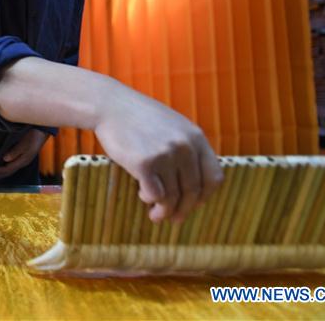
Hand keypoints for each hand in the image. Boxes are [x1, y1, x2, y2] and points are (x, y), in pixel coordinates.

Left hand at [0, 129, 48, 181]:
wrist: (42, 132)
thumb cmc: (33, 136)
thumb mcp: (24, 143)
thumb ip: (15, 151)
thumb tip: (5, 159)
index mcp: (22, 160)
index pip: (7, 169)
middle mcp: (22, 163)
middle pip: (7, 172)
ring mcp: (23, 161)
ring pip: (9, 171)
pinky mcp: (23, 158)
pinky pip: (11, 167)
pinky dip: (4, 170)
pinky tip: (0, 169)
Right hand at [94, 85, 222, 223]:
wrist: (110, 105)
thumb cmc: (139, 117)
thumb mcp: (173, 125)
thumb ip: (188, 148)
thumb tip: (195, 185)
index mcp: (196, 137)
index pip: (214, 177)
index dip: (205, 195)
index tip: (194, 203)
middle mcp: (185, 147)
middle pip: (193, 191)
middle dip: (183, 209)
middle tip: (174, 219)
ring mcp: (166, 155)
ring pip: (173, 196)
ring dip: (164, 210)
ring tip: (155, 214)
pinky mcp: (145, 164)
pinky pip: (154, 194)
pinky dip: (149, 199)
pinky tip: (142, 195)